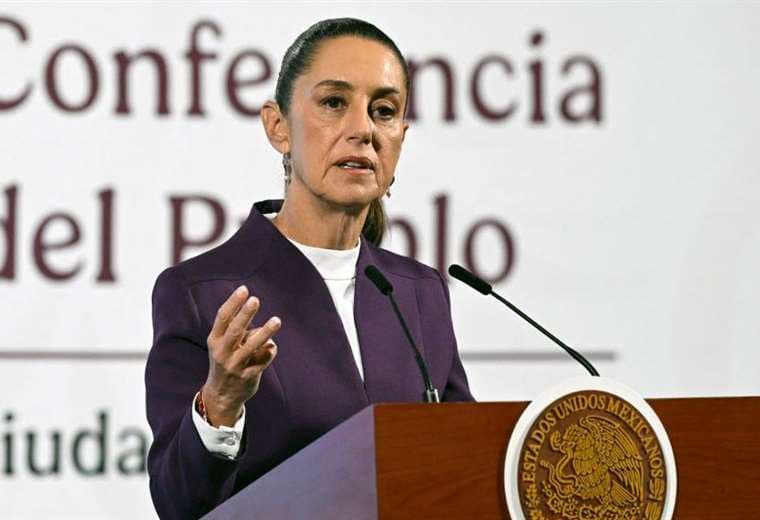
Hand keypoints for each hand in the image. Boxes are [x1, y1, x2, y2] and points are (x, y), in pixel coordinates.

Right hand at [202, 285, 280, 426]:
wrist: (222, 395)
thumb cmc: (225, 361)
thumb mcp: (221, 344)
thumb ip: (233, 326)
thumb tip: (247, 303)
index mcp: (215, 340)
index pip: (223, 318)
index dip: (233, 303)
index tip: (244, 289)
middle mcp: (223, 352)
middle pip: (235, 330)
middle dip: (245, 314)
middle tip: (255, 300)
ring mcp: (235, 365)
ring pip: (252, 345)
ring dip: (265, 332)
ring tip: (276, 320)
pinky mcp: (249, 376)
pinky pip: (264, 357)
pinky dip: (270, 349)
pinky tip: (269, 348)